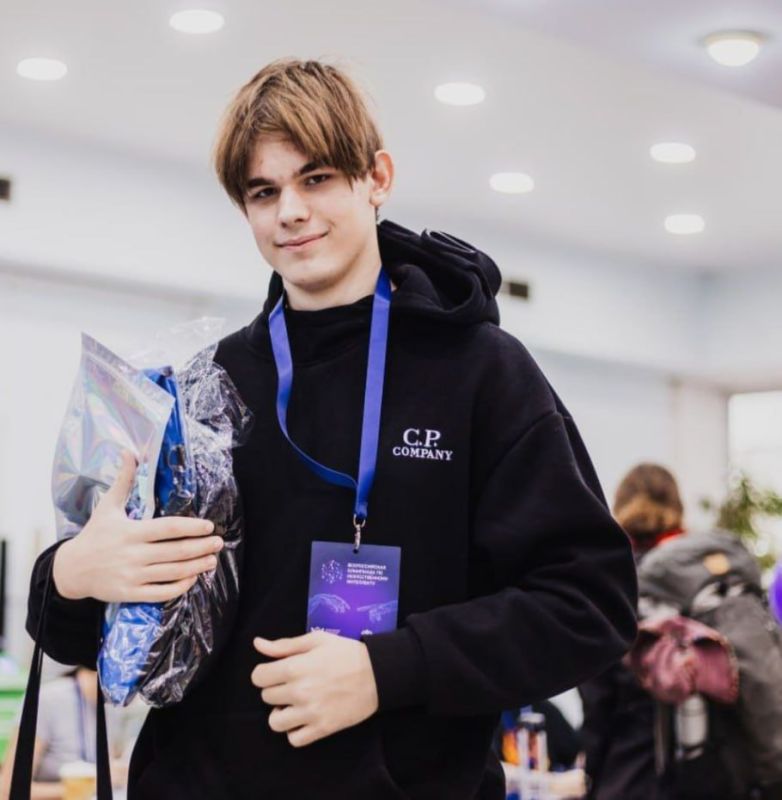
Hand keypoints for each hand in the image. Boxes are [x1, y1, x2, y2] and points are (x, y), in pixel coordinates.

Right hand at [53, 451, 223, 602]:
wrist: (70, 570)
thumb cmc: (93, 535)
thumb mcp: (107, 506)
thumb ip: (123, 481)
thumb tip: (129, 452)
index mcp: (131, 532)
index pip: (169, 528)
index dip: (192, 527)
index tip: (209, 526)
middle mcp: (133, 554)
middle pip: (176, 551)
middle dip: (201, 547)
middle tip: (219, 543)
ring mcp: (132, 575)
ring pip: (172, 572)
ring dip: (196, 566)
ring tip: (212, 560)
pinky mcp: (130, 593)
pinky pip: (161, 592)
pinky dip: (180, 587)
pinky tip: (192, 578)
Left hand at [251, 631, 378, 747]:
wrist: (377, 674)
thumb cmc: (346, 653)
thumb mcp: (316, 640)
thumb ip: (284, 644)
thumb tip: (257, 644)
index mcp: (295, 667)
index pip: (258, 677)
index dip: (265, 672)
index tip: (276, 671)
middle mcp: (299, 692)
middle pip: (266, 697)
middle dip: (275, 689)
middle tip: (291, 684)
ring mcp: (310, 713)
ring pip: (275, 722)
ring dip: (281, 712)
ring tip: (294, 704)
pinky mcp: (322, 729)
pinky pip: (294, 740)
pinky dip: (294, 731)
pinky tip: (303, 718)